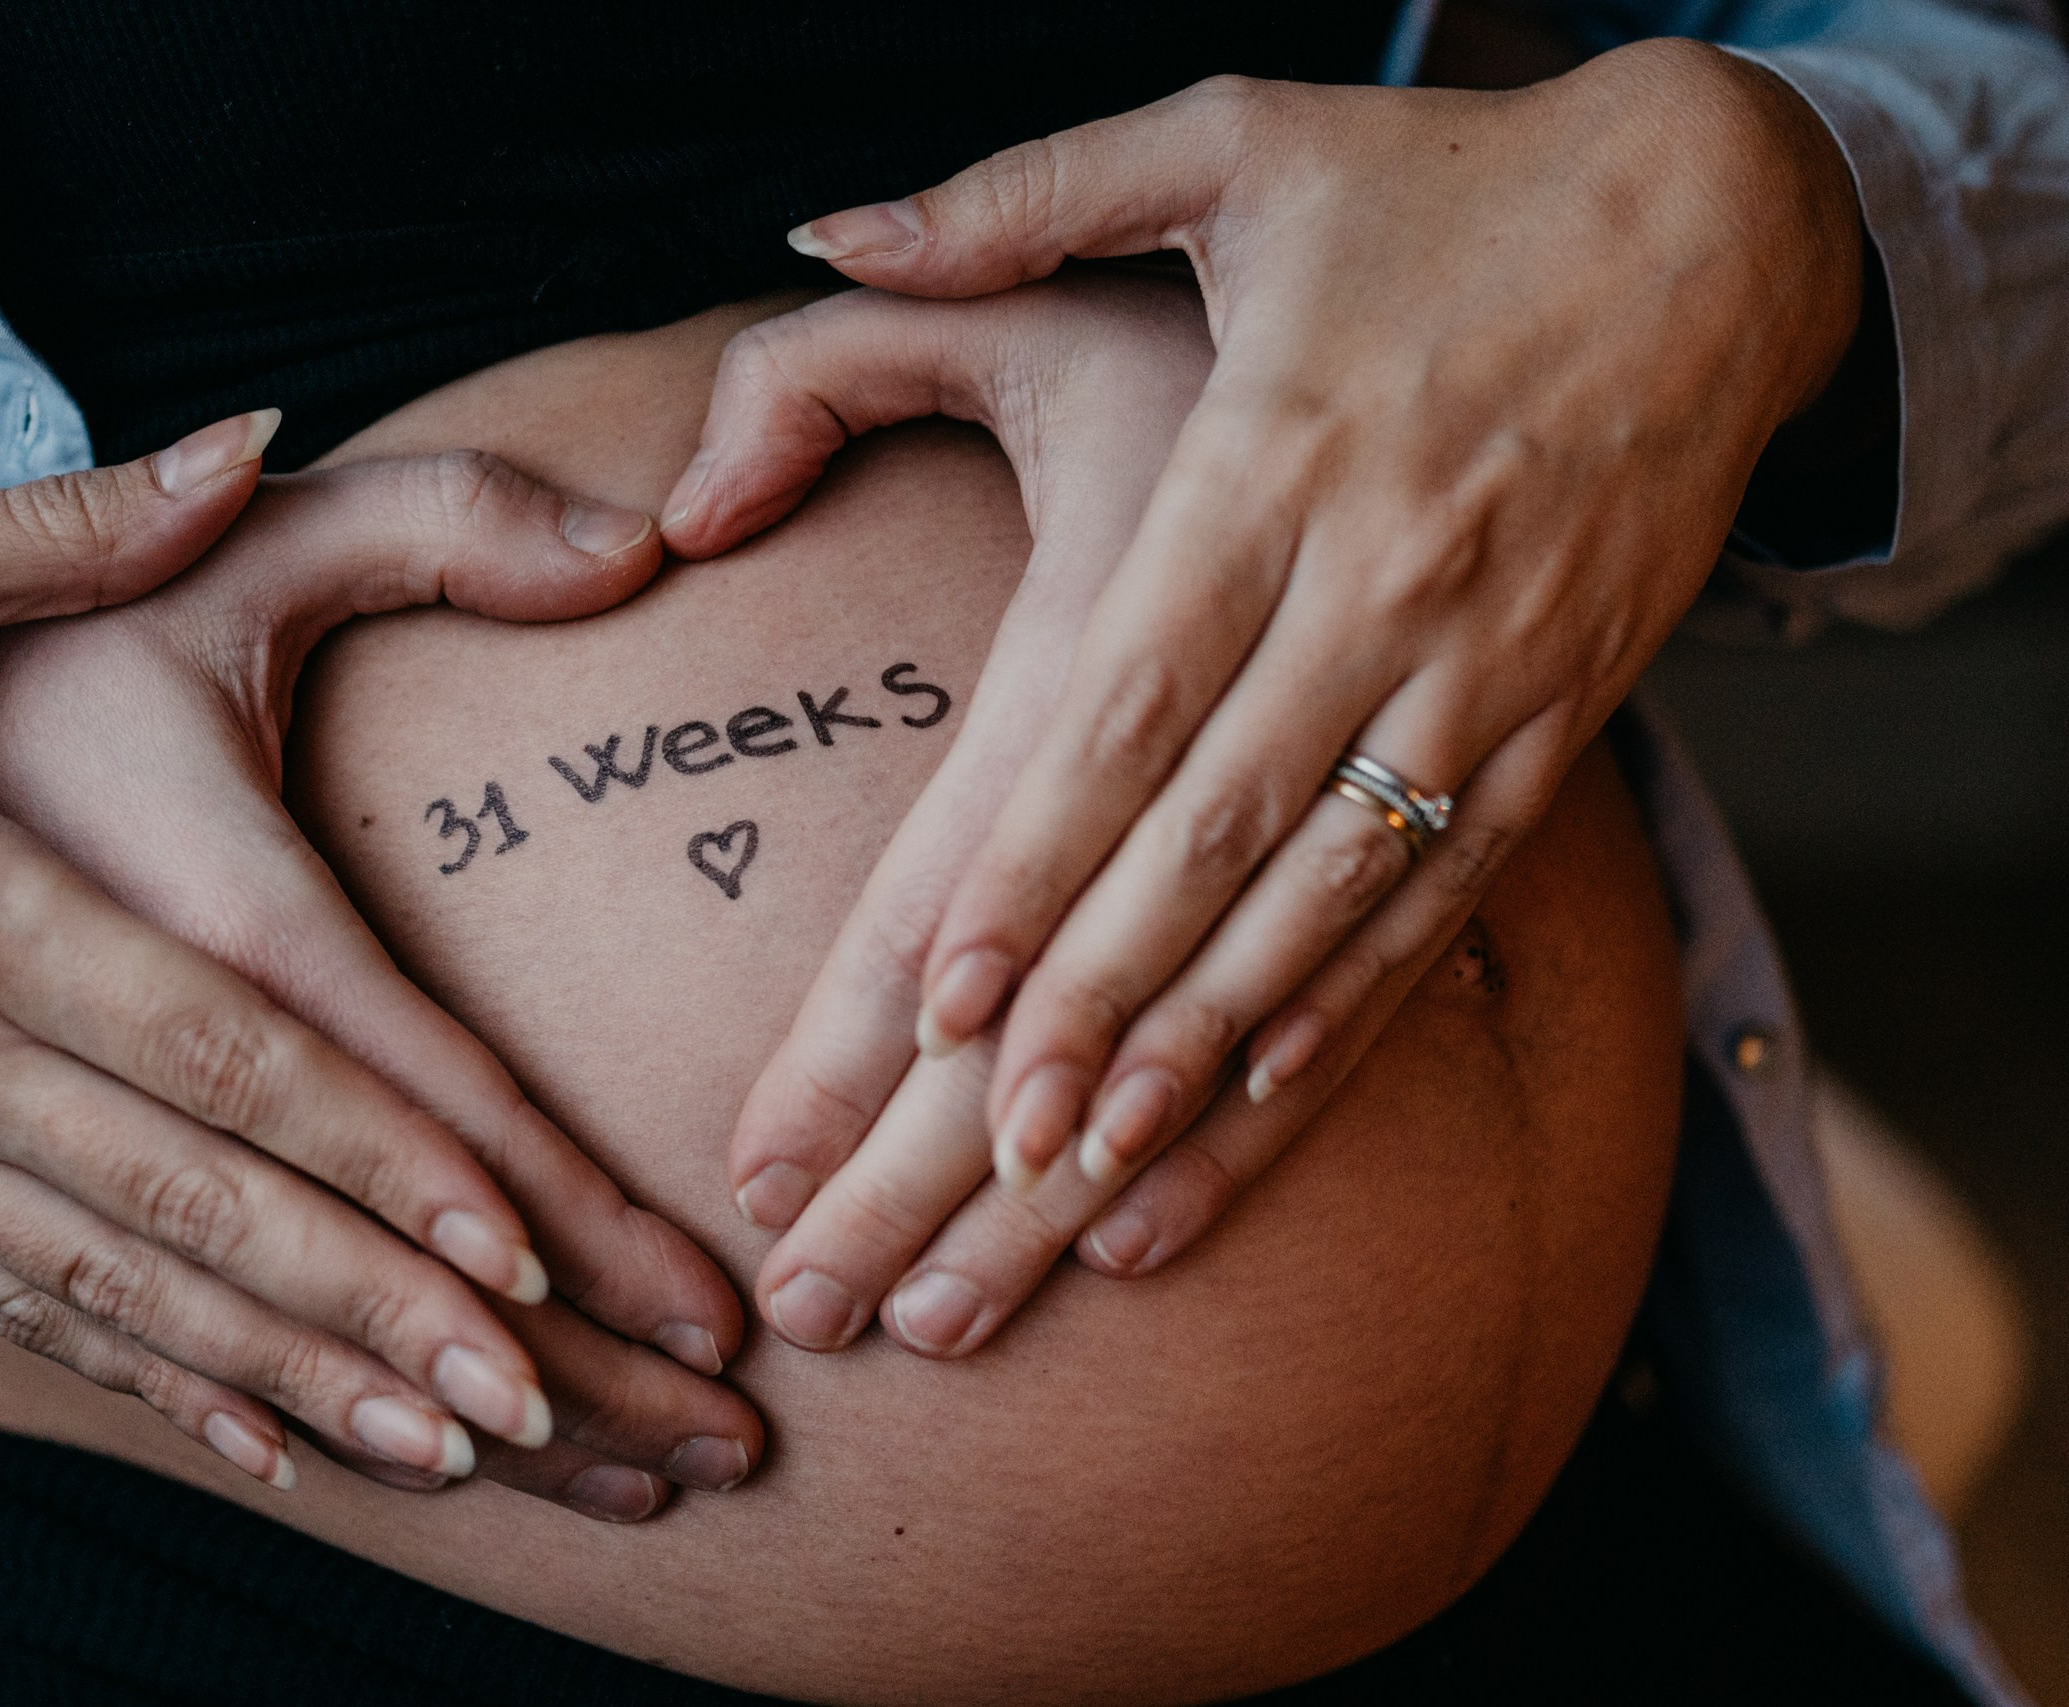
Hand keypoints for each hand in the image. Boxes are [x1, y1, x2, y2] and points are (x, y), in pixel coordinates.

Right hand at [0, 418, 614, 1498]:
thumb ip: (71, 520)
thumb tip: (253, 429)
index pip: (220, 1052)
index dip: (375, 1152)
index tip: (516, 1241)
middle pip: (205, 1207)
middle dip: (383, 1309)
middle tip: (544, 1393)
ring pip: (136, 1295)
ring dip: (306, 1380)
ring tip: (458, 1453)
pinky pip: (38, 1320)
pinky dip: (165, 1386)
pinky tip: (277, 1446)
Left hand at [670, 41, 1868, 1354]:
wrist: (1716, 221)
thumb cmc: (1435, 190)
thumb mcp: (1229, 141)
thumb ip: (1017, 195)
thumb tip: (821, 231)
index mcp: (1274, 458)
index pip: (1133, 704)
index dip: (1038, 865)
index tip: (942, 1005)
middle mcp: (1382, 586)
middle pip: (1211, 842)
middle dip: (1090, 1012)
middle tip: (971, 1160)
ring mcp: (1481, 672)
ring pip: (1326, 902)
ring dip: (1204, 1057)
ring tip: (1083, 1192)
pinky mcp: (1551, 724)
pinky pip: (1440, 901)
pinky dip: (1344, 1018)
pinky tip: (1249, 1117)